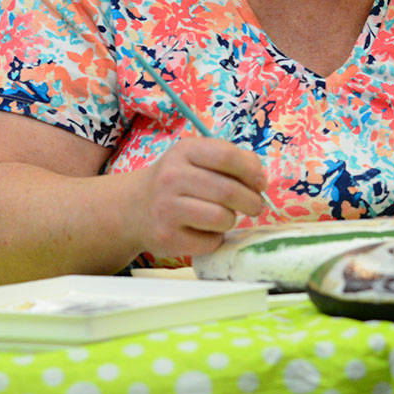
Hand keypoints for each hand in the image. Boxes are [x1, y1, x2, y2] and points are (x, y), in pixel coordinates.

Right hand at [130, 136, 267, 257]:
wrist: (132, 208)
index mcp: (184, 151)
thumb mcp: (196, 158)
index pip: (227, 156)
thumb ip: (230, 161)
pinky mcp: (166, 237)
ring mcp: (166, 208)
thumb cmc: (177, 181)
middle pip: (229, 191)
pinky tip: (205, 231)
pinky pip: (210, 242)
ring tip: (224, 217)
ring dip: (231, 220)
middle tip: (255, 206)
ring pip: (222, 218)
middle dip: (251, 201)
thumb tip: (260, 180)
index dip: (252, 171)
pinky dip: (215, 238)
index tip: (261, 183)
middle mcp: (171, 177)